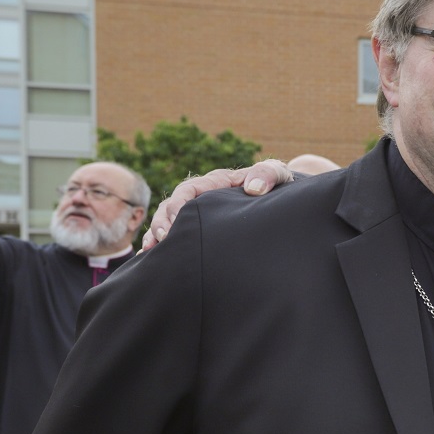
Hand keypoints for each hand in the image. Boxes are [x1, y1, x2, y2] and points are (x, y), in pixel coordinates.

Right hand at [142, 161, 293, 248]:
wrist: (282, 199)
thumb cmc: (279, 185)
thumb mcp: (277, 174)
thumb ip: (267, 174)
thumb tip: (252, 188)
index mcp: (216, 183)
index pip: (189, 189)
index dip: (179, 204)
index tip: (176, 220)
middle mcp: (202, 197)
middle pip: (172, 207)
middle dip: (163, 222)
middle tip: (161, 239)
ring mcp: (200, 214)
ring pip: (168, 222)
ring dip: (156, 234)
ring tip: (150, 250)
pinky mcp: (202, 230)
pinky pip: (177, 236)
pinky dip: (163, 245)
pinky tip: (150, 259)